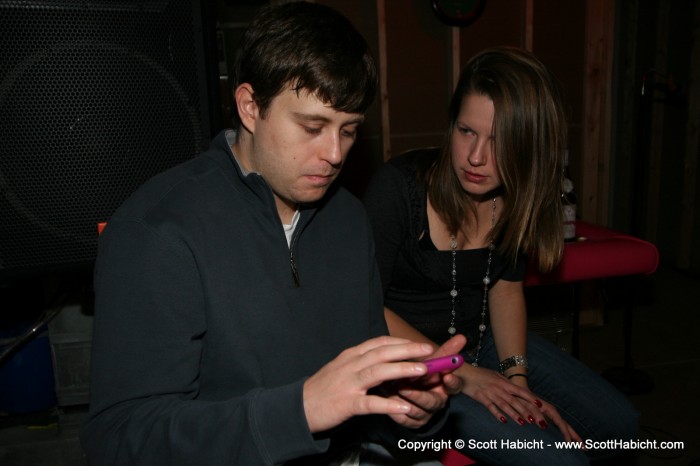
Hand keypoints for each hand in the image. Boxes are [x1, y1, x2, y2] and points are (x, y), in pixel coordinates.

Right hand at [303, 336, 434, 432]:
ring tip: (422, 371)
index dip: (401, 342)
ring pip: (378, 372)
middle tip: (429, 350)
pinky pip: (370, 403)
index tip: (419, 344)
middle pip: (382, 352)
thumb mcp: (343, 368)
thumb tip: (387, 360)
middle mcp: (351, 365)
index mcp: (351, 355)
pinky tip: (404, 407)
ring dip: (402, 369)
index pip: (380, 343)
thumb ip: (363, 363)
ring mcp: (349, 384)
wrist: (299, 407)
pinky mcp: (346, 403)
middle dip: (408, 350)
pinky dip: (388, 404)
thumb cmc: (324, 388)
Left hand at [382, 334, 466, 427]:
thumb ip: (444, 352)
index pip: (454, 387)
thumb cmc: (423, 377)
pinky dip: (393, 409)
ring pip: (414, 411)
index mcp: (445, 388)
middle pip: (431, 402)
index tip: (447, 376)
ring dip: (400, 400)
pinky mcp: (411, 423)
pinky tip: (384, 398)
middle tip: (404, 386)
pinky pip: (402, 418)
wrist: (413, 398)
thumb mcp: (433, 364)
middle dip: (418, 395)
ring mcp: (424, 414)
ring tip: (388, 390)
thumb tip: (461, 336)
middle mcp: (436, 402)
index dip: (452, 382)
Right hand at [457, 366, 581, 441]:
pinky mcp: (481, 397)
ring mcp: (490, 393)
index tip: (539, 404)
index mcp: (503, 381)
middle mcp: (498, 387)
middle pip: (514, 400)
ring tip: (523, 422)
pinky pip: (490, 407)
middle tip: (534, 420)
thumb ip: (504, 382)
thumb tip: (514, 388)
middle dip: (525, 410)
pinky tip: (503, 420)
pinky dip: (497, 413)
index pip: (520, 390)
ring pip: (504, 405)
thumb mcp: (494, 374)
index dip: (530, 397)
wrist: (464, 372)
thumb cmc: (480, 373)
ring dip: (514, 414)